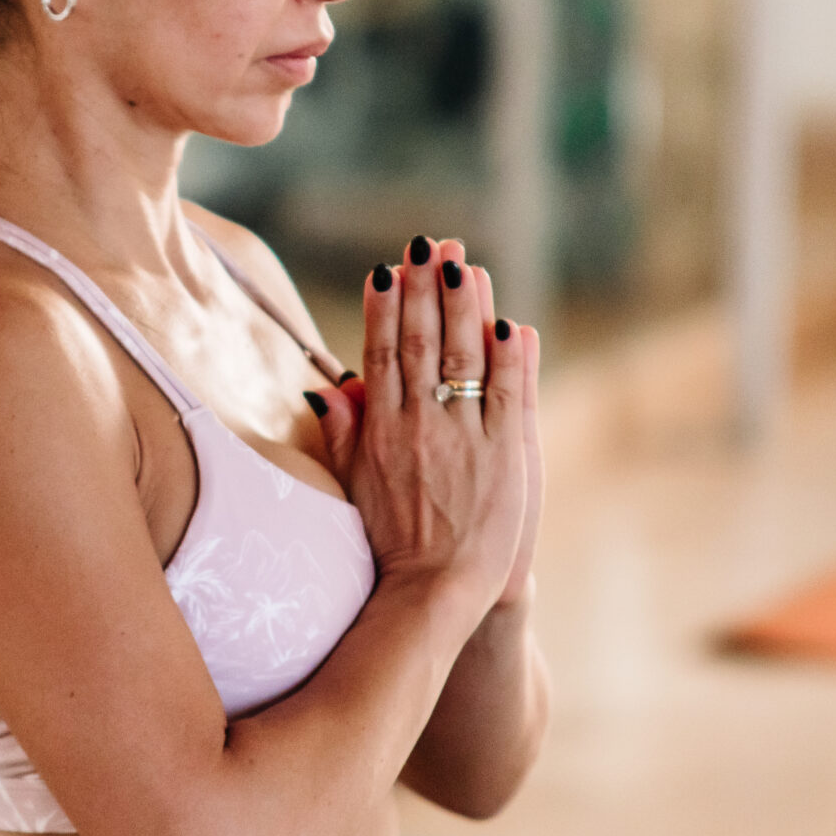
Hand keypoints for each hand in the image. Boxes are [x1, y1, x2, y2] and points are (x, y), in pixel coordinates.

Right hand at [307, 236, 539, 612]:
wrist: (432, 592)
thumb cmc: (390, 543)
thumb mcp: (352, 485)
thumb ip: (342, 433)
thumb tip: (327, 388)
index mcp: (380, 428)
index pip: (379, 351)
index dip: (385, 304)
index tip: (388, 266)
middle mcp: (418, 422)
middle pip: (420, 339)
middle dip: (425, 286)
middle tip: (429, 243)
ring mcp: (462, 434)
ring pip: (463, 354)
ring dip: (465, 304)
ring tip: (464, 262)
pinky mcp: (503, 452)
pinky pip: (507, 391)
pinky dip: (508, 355)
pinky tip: (508, 322)